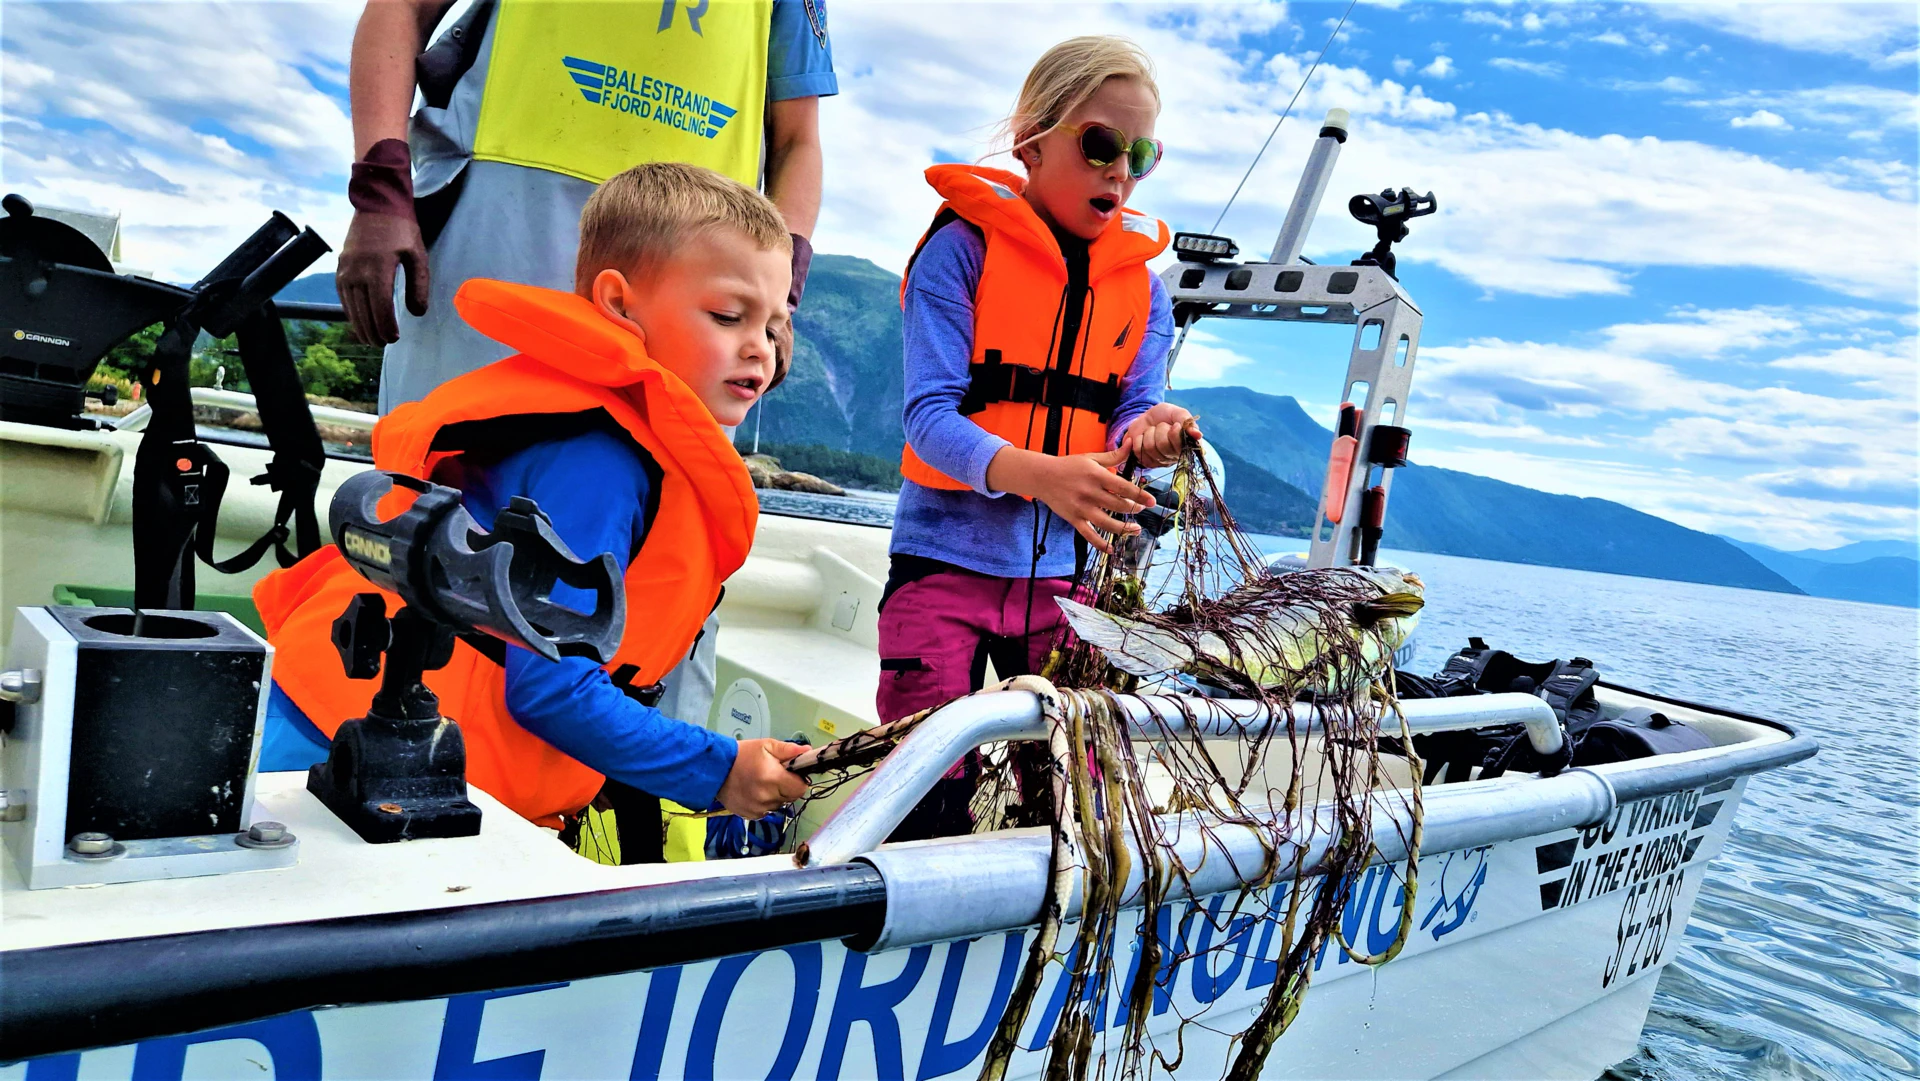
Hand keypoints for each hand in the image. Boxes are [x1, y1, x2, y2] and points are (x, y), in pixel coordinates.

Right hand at [337, 209, 429, 345]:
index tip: (394, 338)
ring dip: (359, 325)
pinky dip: (350, 311)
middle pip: (363, 311)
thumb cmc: (402, 230)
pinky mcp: (340, 266)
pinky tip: (358, 320)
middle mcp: (357, 271)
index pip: (380, 307)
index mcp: (379, 268)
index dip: (386, 327)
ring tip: (370, 339)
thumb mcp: (418, 256)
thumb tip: (417, 313)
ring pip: (350, 306)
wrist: (377, 204)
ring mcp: (346, 268)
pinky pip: (343, 295)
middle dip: (373, 331)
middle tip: (383, 343)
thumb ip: (419, 286)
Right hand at [716, 738, 808, 818]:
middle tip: (775, 776)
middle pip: (791, 797)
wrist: (715, 769)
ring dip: (776, 796)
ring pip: (779, 805)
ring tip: (762, 783)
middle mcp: (767, 797)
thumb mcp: (766, 746)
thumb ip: (789, 750)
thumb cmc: (743, 754)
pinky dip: (764, 803)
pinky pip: (766, 811)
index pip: (800, 788)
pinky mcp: (750, 815)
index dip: (798, 780)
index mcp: (773, 778)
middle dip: (787, 787)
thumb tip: (808, 753)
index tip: (791, 773)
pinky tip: (754, 792)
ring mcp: (758, 808)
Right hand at [989, 445, 1153, 553]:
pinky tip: (1112, 549)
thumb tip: (1131, 444)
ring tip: (1135, 529)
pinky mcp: (1074, 519)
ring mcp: (1081, 508)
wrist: (1041, 476)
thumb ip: (1113, 455)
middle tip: (1140, 509)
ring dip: (1124, 529)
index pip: (1123, 487)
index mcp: (1096, 475)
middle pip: (1118, 506)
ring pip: (1107, 523)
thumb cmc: (1069, 466)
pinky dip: (1101, 544)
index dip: (1139, 495)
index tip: (1151, 502)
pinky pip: (1089, 535)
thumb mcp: (1091, 457)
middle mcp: (1090, 493)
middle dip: (1133, 509)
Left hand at [1123, 403, 1201, 468]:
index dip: (1175, 434)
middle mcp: (1175, 456)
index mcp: (1186, 445)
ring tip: (1153, 431)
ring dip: (1149, 434)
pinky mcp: (1147, 462)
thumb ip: (1187, 422)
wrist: (1146, 417)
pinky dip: (1139, 439)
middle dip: (1160, 430)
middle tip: (1161, 426)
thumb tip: (1198, 435)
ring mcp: (1160, 461)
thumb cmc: (1165, 416)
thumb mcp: (1177, 412)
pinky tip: (1144, 438)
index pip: (1181, 446)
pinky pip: (1138, 451)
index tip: (1175, 425)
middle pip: (1163, 446)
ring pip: (1150, 448)